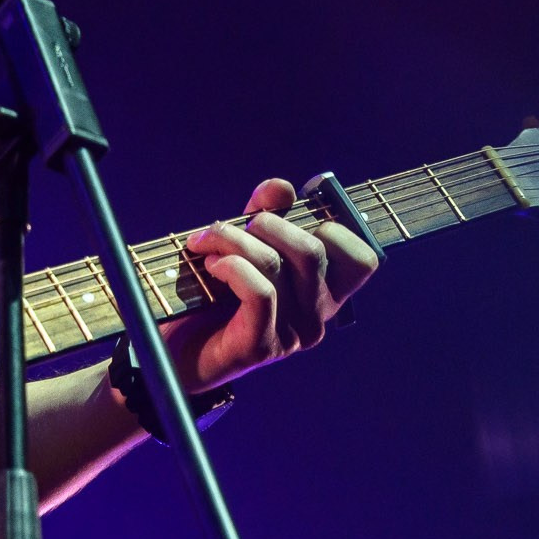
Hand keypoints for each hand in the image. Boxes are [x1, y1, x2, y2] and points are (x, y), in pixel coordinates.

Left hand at [161, 178, 378, 393]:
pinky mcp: (261, 346)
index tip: (289, 217)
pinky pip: (259, 291)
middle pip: (314, 251)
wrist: (176, 350)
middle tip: (234, 226)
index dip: (331, 227)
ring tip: (207, 242)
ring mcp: (292, 335)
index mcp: (325, 294)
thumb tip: (281, 187)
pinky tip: (210, 266)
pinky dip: (231, 266)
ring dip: (234, 240)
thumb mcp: (244, 246)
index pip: (362, 260)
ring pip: (278, 265)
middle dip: (268, 223)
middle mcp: (317, 318)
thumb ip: (265, 214)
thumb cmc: (214, 296)